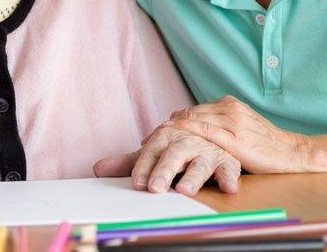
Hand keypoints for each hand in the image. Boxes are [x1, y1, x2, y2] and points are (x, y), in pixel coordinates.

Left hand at [93, 127, 240, 195]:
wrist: (212, 137)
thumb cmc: (178, 151)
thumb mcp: (154, 155)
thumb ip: (129, 163)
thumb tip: (96, 169)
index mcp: (166, 137)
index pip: (151, 152)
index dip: (144, 167)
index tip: (137, 183)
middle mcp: (187, 141)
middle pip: (174, 155)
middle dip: (164, 171)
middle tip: (155, 188)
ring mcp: (207, 150)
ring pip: (201, 162)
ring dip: (194, 176)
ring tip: (185, 189)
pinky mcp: (227, 160)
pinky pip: (230, 168)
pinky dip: (230, 177)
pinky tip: (228, 188)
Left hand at [165, 95, 311, 174]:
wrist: (293, 152)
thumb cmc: (266, 144)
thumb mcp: (241, 127)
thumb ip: (219, 124)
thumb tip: (191, 124)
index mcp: (229, 104)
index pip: (193, 111)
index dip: (172, 122)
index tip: (154, 134)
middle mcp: (229, 108)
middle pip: (189, 115)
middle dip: (166, 128)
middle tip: (146, 141)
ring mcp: (232, 121)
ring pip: (193, 121)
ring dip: (171, 132)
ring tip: (151, 144)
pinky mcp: (236, 137)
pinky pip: (205, 132)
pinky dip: (186, 134)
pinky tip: (173, 141)